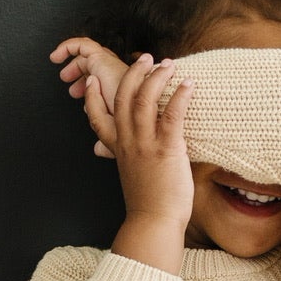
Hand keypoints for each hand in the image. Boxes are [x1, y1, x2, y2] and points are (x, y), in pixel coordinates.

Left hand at [49, 35, 129, 156]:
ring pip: (87, 56)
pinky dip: (67, 48)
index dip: (91, 92)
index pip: (104, 86)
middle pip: (95, 70)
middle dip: (82, 77)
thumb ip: (107, 141)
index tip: (83, 105)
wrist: (149, 117)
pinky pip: (82, 47)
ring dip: (73, 65)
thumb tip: (97, 150)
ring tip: (63, 75)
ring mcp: (109, 67)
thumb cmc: (140, 129)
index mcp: (121, 92)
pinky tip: (56, 57)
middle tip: (71, 88)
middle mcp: (115, 77)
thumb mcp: (118, 136)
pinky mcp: (102, 61)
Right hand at [108, 55, 193, 225]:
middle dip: (133, 73)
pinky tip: (188, 84)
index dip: (92, 97)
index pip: (97, 117)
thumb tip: (128, 156)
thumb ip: (127, 160)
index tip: (91, 81)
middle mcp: (128, 142)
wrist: (154, 223)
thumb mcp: (131, 177)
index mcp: (118, 149)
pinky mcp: (166, 148)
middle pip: (122, 97)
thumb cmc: (148, 204)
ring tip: (168, 64)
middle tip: (145, 57)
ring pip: (145, 99)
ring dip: (157, 77)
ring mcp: (146, 144)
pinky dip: (180, 95)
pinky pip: (172, 114)